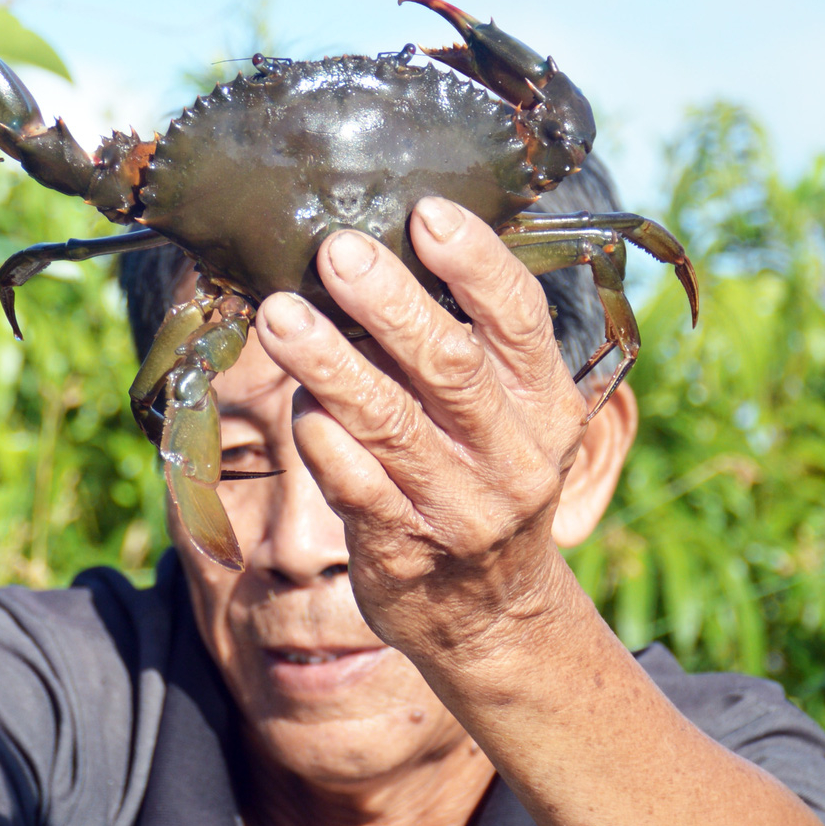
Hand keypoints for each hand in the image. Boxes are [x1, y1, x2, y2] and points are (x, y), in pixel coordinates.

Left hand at [251, 198, 594, 669]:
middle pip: (450, 364)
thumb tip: (387, 246)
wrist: (490, 614)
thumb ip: (465, 344)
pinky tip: (295, 404)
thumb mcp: (506, 416)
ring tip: (279, 314)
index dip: (475, 262)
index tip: (425, 211)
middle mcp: (513, 456)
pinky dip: (321, 440)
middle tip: (336, 250)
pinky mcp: (403, 550)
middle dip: (389, 302)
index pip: (519, 319)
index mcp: (545, 404)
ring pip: (390, 423)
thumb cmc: (480, 479)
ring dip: (329, 363)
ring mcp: (460, 508)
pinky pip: (354, 485)